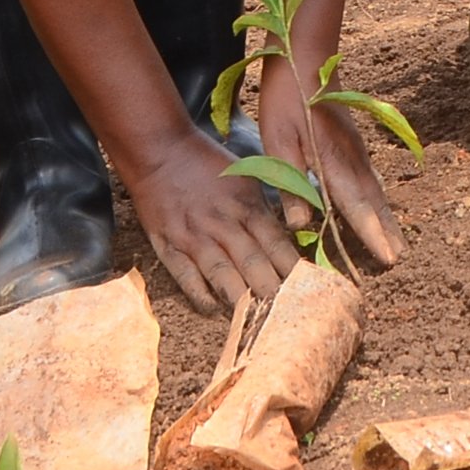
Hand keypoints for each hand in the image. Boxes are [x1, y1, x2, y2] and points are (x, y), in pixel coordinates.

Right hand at [117, 130, 301, 312]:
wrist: (159, 151)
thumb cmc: (207, 164)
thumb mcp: (247, 175)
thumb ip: (268, 205)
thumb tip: (297, 229)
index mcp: (246, 205)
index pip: (276, 242)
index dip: (293, 268)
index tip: (310, 289)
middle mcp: (222, 223)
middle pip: (253, 261)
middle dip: (273, 289)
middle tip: (290, 313)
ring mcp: (194, 236)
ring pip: (222, 273)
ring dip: (241, 297)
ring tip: (259, 319)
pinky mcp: (168, 245)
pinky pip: (186, 277)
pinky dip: (201, 295)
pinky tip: (214, 310)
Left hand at [256, 55, 401, 274]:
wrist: (305, 55)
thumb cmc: (286, 97)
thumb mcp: (277, 141)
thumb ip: (291, 183)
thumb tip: (301, 226)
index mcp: (333, 160)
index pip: (357, 206)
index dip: (372, 235)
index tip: (388, 259)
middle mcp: (352, 157)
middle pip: (374, 201)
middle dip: (387, 231)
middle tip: (400, 259)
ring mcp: (356, 147)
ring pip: (376, 189)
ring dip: (386, 217)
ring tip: (398, 240)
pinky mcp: (353, 140)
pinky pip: (371, 177)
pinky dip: (378, 198)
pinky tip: (379, 204)